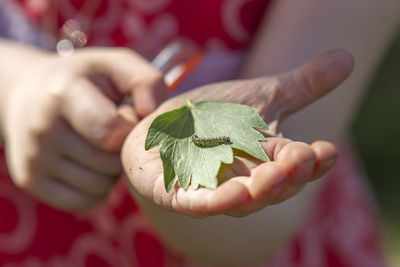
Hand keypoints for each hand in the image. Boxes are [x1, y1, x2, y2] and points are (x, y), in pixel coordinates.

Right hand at [3, 47, 166, 209]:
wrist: (30, 92)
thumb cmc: (86, 80)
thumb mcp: (118, 66)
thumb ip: (147, 83)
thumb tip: (153, 117)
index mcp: (64, 93)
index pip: (113, 133)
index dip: (130, 128)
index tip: (124, 114)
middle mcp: (42, 128)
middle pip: (110, 164)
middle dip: (122, 151)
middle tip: (112, 132)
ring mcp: (33, 158)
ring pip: (100, 187)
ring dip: (111, 172)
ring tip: (100, 146)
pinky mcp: (30, 180)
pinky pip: (85, 200)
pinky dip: (97, 188)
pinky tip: (90, 164)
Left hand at [122, 49, 353, 216]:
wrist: (164, 125)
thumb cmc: (213, 116)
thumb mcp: (258, 95)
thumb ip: (299, 84)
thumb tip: (346, 58)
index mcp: (267, 159)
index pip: (297, 166)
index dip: (314, 162)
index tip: (327, 150)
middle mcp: (246, 180)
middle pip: (274, 187)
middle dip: (290, 175)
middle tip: (302, 158)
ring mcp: (214, 191)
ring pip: (242, 201)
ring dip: (260, 192)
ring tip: (275, 175)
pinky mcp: (180, 196)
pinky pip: (199, 204)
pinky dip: (217, 202)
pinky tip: (235, 194)